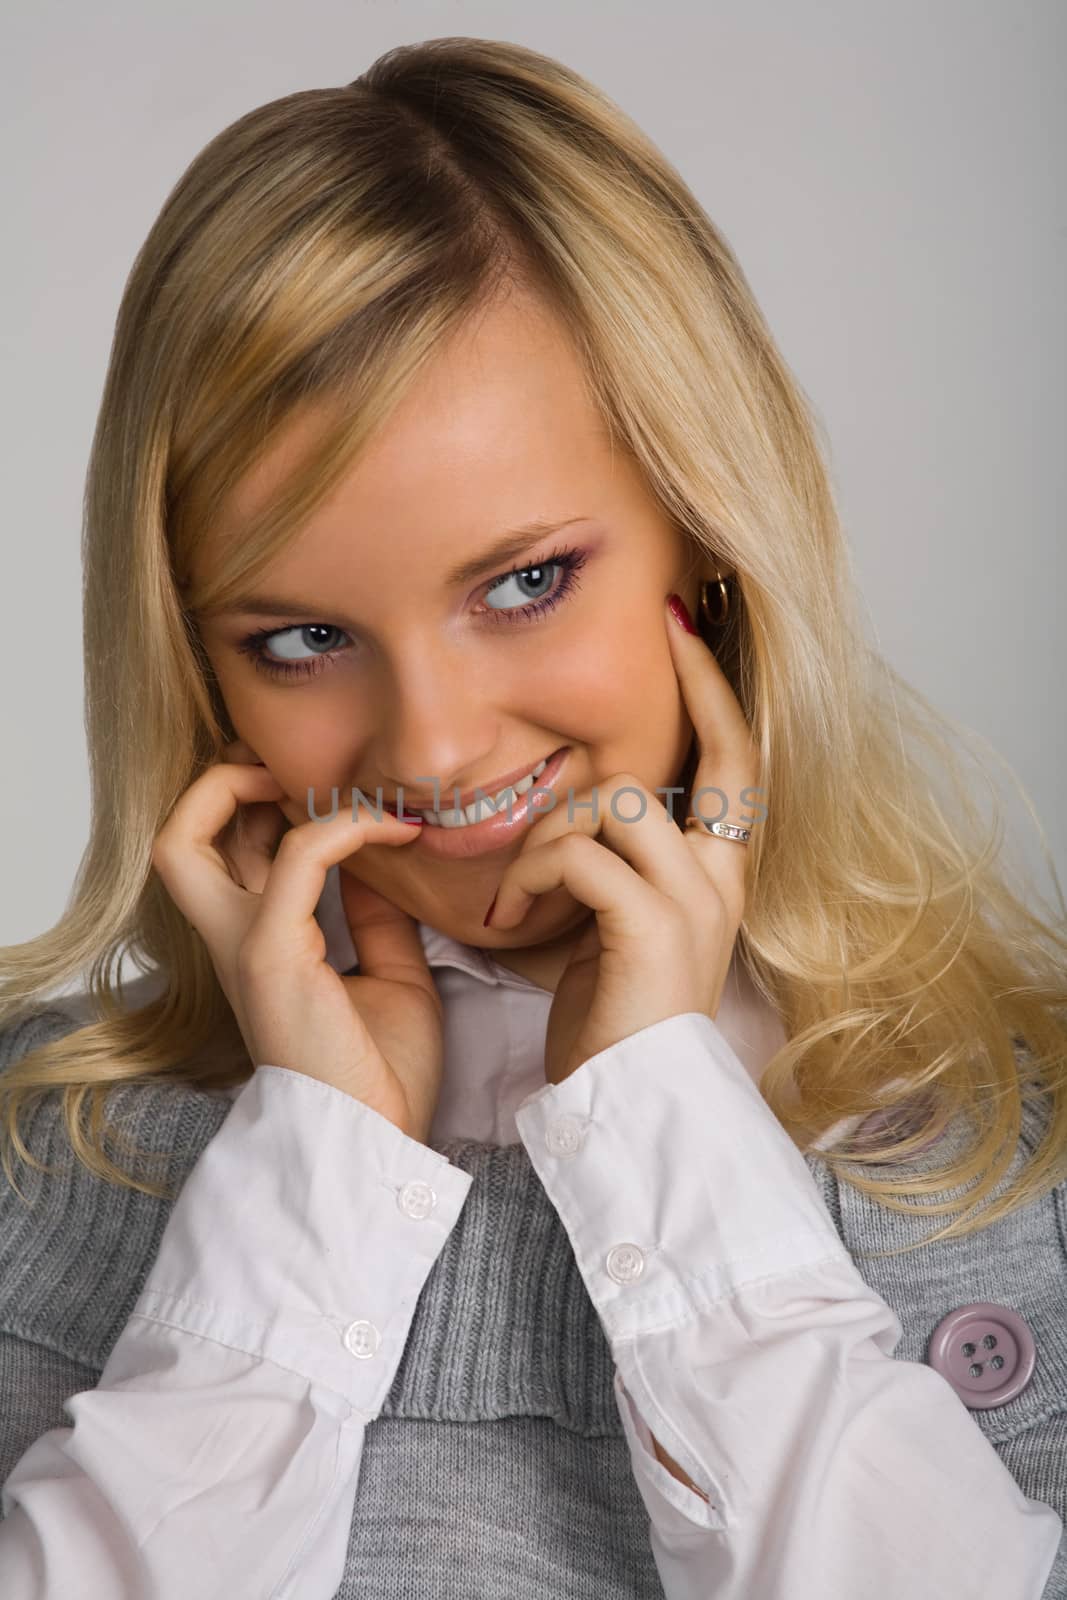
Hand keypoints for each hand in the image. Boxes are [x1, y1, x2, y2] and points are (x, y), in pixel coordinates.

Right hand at [150, 741, 443, 1142]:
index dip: (258, 803)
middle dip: (223, 783)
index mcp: (258, 945)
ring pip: (185, 837)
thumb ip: (376, 916)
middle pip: (176, 838)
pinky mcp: (270, 954)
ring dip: (251, 786)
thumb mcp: (390, 976)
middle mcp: (233, 940)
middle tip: (297, 770)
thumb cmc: (382, 1074)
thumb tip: (384, 858)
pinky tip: (390, 829)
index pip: (224, 852)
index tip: (334, 789)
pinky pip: (297, 857)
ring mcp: (242, 946)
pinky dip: (341, 827)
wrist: (379, 1141)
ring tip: (328, 781)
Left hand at [485, 597, 759, 1086]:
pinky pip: (582, 854)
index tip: (682, 623)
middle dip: (647, 724)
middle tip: (609, 687)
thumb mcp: (616, 927)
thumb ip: (608, 863)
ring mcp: (693, 901)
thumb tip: (568, 810)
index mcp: (718, 876)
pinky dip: (534, 872)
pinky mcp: (651, 926)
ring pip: (617, 801)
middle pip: (689, 762)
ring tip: (516, 891)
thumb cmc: (614, 1021)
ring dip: (548, 833)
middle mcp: (720, 879)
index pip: (737, 757)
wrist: (629, 1105)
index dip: (715, 687)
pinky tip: (512, 916)